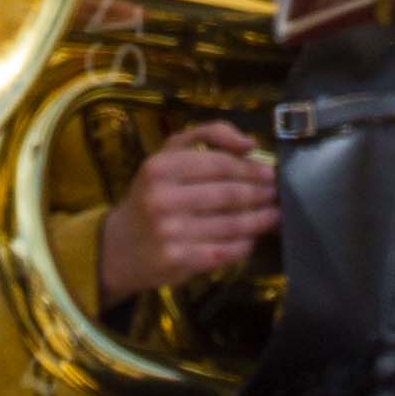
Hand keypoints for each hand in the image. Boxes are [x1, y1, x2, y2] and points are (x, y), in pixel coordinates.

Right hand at [98, 121, 277, 302]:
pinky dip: (245, 244)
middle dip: (261, 194)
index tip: (271, 174)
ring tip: (273, 216)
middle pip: (230, 194)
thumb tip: (248, 143)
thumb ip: (205, 136)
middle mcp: (161, 198)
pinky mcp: (179, 259)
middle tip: (276, 195)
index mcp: (159, 167)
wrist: (118, 247)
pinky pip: (228, 250)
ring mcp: (170, 231)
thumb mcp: (165, 156)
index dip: (252, 169)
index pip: (220, 163)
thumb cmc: (150, 197)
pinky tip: (249, 238)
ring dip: (261, 220)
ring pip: (234, 224)